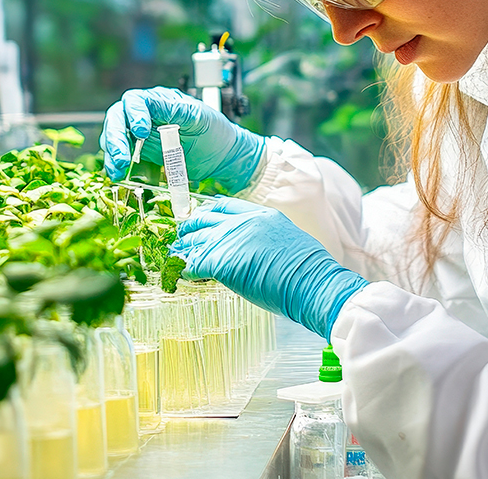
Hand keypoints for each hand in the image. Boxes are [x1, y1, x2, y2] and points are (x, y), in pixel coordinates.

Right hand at [100, 87, 265, 193]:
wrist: (222, 157)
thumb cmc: (213, 131)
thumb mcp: (199, 116)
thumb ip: (176, 110)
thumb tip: (155, 105)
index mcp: (158, 101)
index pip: (135, 101)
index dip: (134, 115)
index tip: (142, 133)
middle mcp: (143, 115)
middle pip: (117, 120)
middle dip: (116, 139)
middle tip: (122, 158)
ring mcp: (138, 136)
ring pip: (113, 139)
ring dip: (112, 155)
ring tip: (118, 172)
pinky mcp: (139, 156)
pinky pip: (120, 159)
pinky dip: (116, 167)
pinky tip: (119, 176)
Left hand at [171, 197, 368, 339]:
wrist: (312, 282)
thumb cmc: (307, 270)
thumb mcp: (287, 240)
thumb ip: (266, 238)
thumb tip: (254, 250)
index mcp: (261, 214)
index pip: (225, 206)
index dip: (209, 212)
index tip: (201, 219)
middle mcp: (243, 222)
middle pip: (205, 218)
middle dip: (190, 228)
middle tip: (182, 237)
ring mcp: (230, 239)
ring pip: (196, 239)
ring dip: (183, 249)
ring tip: (176, 257)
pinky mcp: (221, 261)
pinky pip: (194, 263)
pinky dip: (186, 270)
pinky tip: (182, 276)